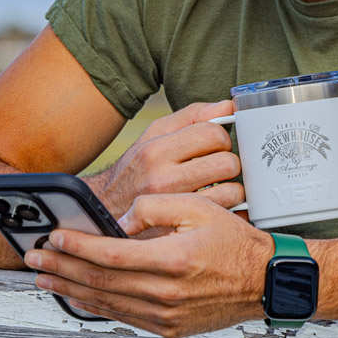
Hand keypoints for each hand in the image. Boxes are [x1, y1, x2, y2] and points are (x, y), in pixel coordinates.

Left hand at [25, 193, 274, 337]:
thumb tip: (118, 220)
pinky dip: (94, 306)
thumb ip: (153, 208)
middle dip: (60, 269)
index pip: (110, 254)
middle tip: (32, 258)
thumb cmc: (232, 240)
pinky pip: (122, 317)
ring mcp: (166, 316)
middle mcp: (166, 293)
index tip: (53, 237)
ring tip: (44, 278)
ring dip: (69, 289)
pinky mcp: (168, 328)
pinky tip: (76, 295)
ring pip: (105, 303)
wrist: (263, 281)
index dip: (76, 246)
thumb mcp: (197, 207)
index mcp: (172, 260)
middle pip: (99, 282)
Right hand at [85, 100, 241, 216]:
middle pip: (226, 163)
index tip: (215, 146)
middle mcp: (162, 178)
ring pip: (231, 192)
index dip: (221, 138)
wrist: (105, 210)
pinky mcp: (182, 231)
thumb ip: (190, 117)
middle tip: (218, 167)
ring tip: (218, 187)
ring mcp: (172, 209)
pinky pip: (224, 217)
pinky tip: (215, 206)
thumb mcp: (153, 135)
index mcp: (156, 150)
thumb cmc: (135, 170)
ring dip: (232, 189)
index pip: (212, 134)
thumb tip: (226, 106)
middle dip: (229, 163)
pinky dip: (226, 211)